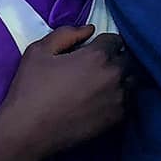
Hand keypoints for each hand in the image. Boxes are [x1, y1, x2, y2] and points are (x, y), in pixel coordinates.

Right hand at [0, 25, 132, 157]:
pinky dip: (122, 98)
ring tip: (104, 83)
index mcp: (98, 56)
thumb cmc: (31, 88)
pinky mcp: (117, 119)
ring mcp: (118, 99)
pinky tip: (105, 100)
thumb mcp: (39, 51)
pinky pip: (129, 102)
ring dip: (122, 78)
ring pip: (132, 81)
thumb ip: (66, 34)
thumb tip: (89, 30)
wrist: (28, 131)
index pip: (115, 39)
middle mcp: (114, 75)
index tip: (92, 50)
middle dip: (115, 58)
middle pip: (127, 59)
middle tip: (97, 66)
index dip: (102, 42)